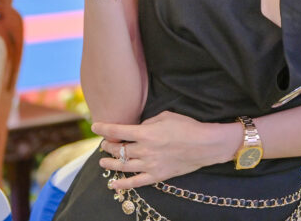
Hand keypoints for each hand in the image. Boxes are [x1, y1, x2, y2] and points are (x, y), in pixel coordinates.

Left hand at [93, 112, 238, 188]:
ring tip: (104, 161)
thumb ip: (148, 123)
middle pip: (119, 149)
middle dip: (108, 145)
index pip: (118, 131)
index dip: (104, 128)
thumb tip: (139, 128)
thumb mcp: (165, 116)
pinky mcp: (157, 176)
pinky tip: (113, 183)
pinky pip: (136, 182)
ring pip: (123, 165)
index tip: (95, 127)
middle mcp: (145, 150)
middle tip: (105, 144)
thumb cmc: (187, 127)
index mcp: (146, 133)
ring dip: (111, 163)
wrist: (205, 145)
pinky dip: (123, 184)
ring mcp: (150, 165)